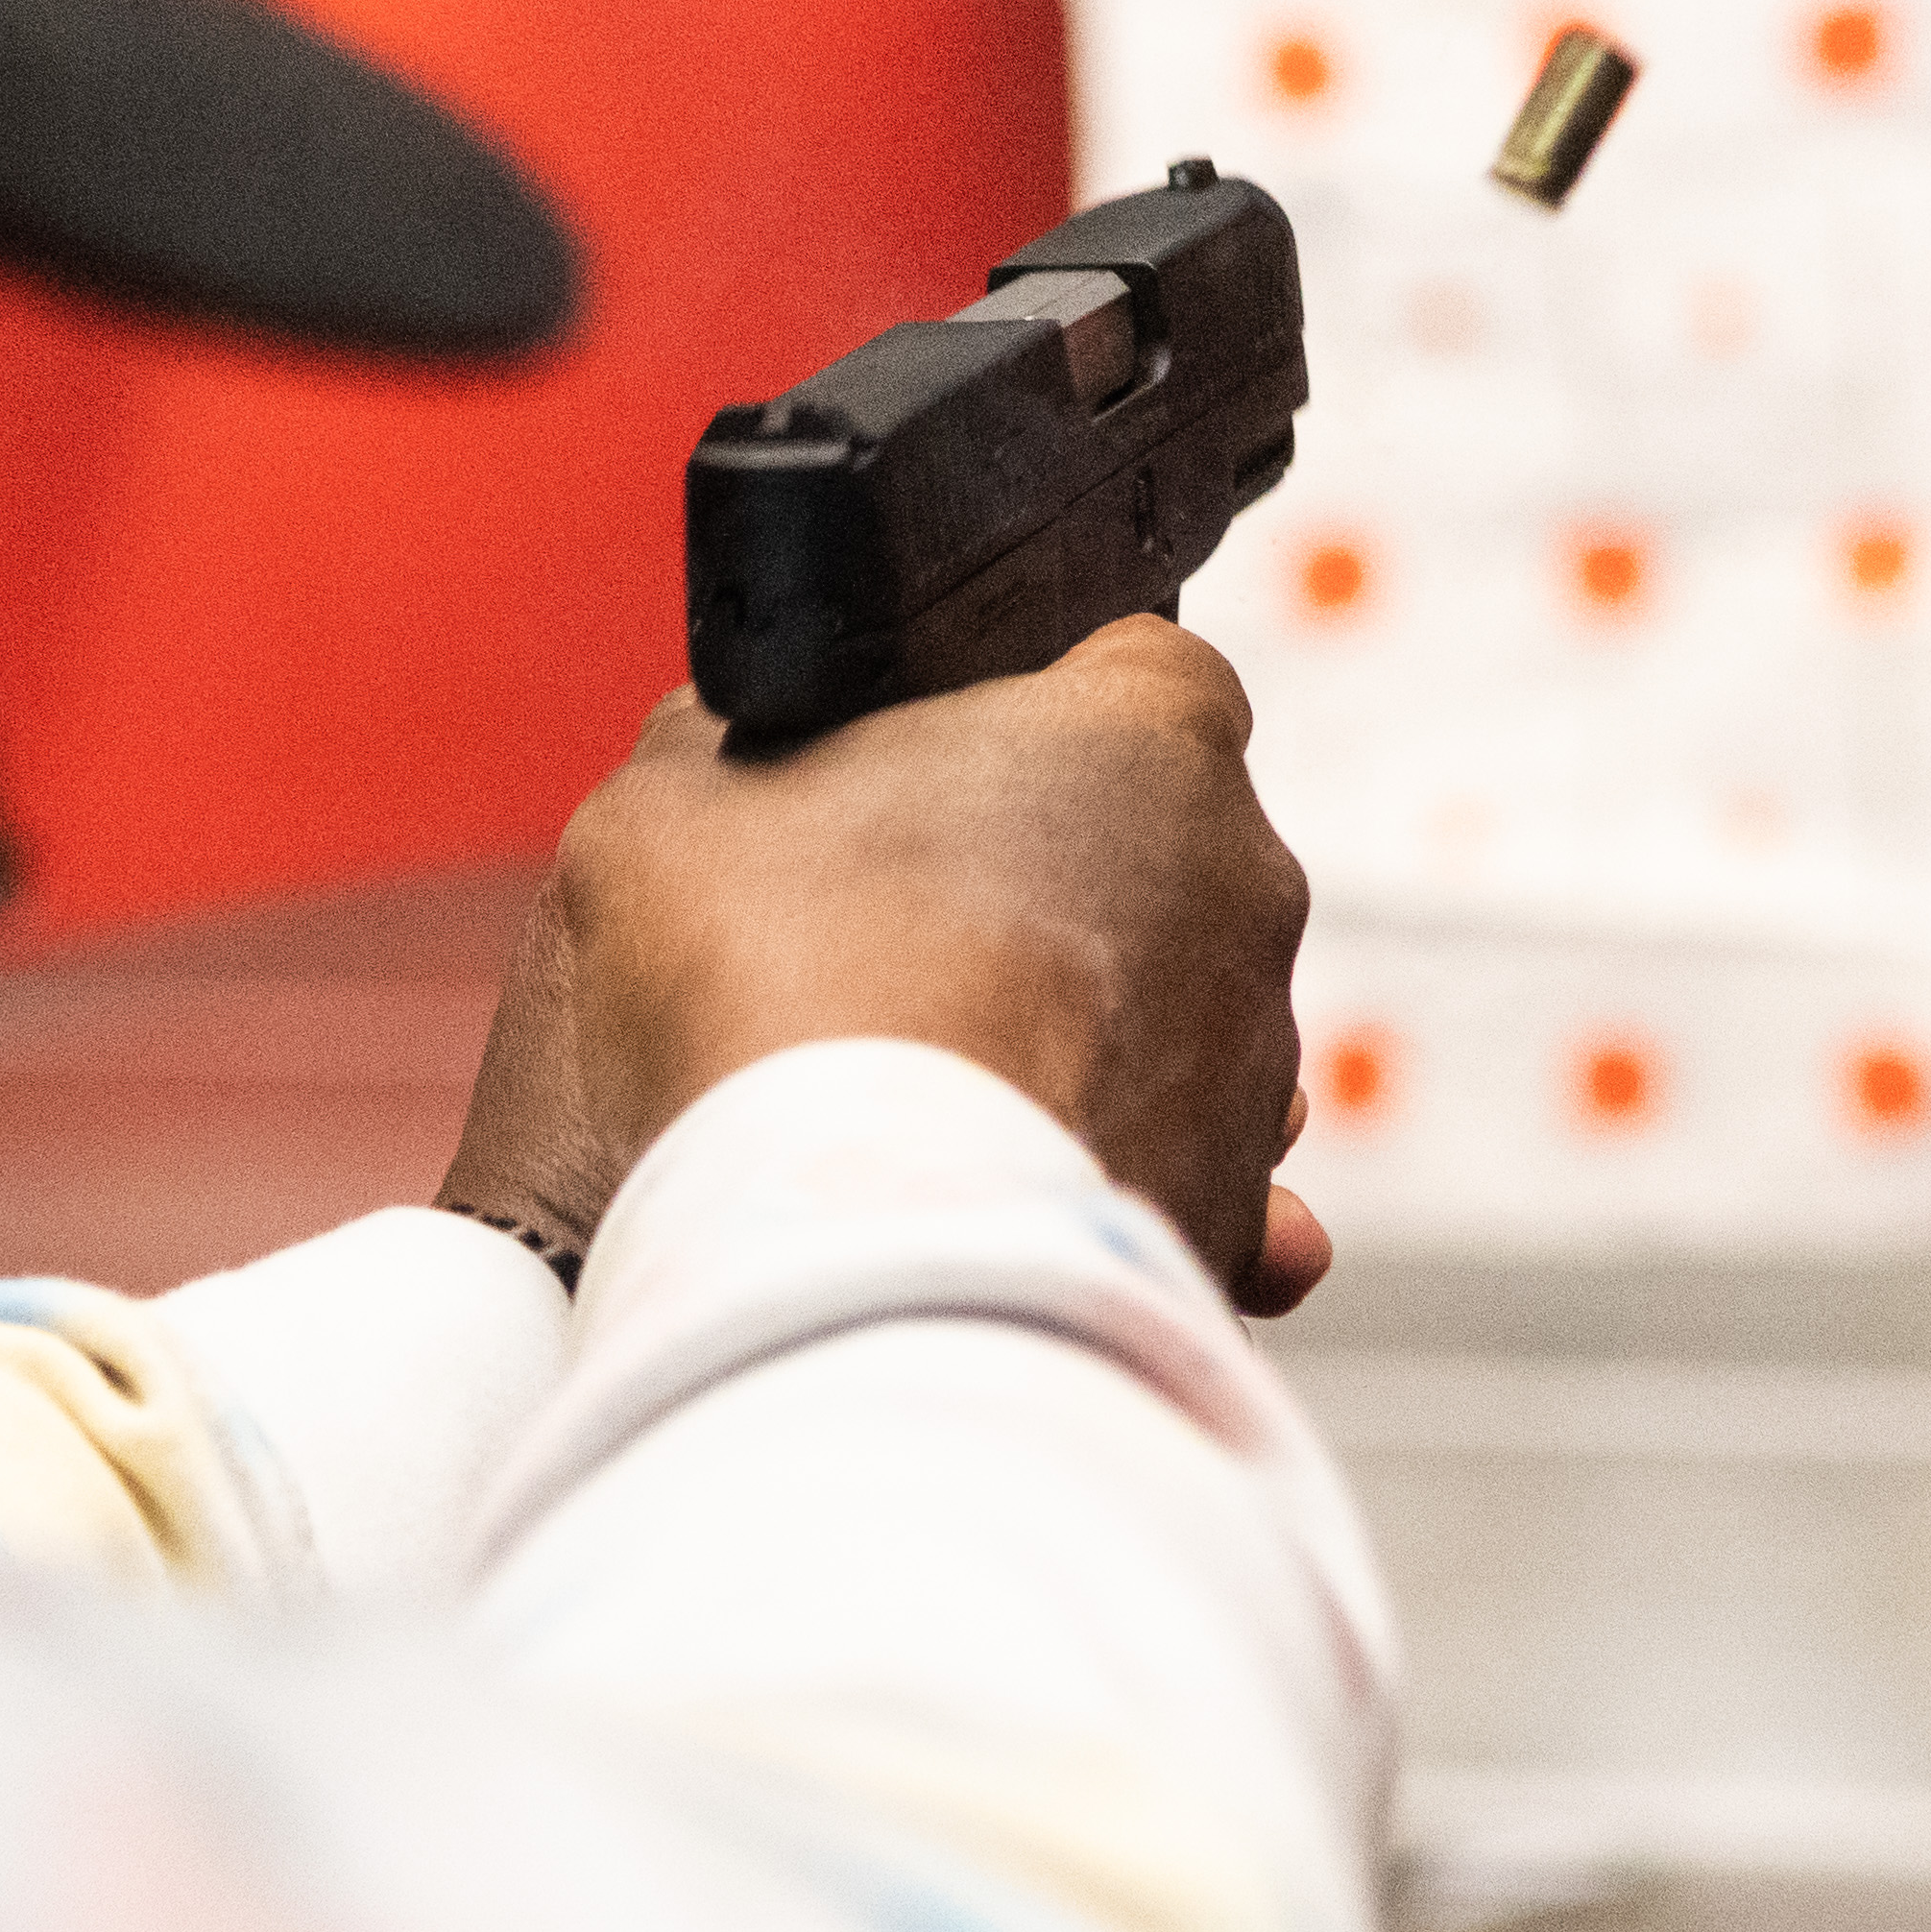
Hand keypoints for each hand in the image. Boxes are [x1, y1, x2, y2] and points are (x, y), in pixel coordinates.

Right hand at [443, 619, 1331, 1313]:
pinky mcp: (1231, 1215)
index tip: (917, 774)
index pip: (1120, 666)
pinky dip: (1090, 1184)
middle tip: (887, 941)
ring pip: (1156, 1025)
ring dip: (1061, 1046)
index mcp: (1152, 729)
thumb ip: (730, 741)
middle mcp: (1245, 888)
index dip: (1010, 713)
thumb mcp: (676, 799)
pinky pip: (1172, 1177)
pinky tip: (987, 1205)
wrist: (841, 1264)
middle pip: (1142, 853)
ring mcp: (1254, 1063)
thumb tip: (734, 751)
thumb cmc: (773, 1003)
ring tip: (915, 1092)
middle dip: (1036, 890)